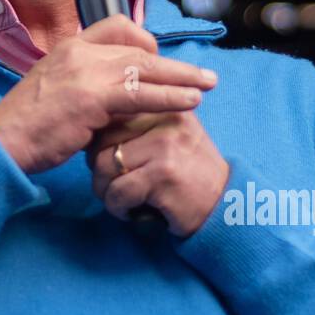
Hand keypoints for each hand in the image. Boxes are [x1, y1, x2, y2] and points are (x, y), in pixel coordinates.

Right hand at [0, 15, 217, 175]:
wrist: (1, 142)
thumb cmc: (26, 127)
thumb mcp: (54, 94)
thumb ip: (84, 88)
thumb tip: (112, 100)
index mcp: (68, 47)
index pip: (116, 26)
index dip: (144, 40)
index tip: (159, 58)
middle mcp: (78, 51)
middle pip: (138, 48)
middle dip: (173, 63)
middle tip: (203, 75)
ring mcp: (84, 72)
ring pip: (145, 68)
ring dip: (182, 77)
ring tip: (208, 86)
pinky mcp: (90, 97)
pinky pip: (140, 93)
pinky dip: (170, 97)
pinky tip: (189, 103)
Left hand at [86, 108, 229, 238]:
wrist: (225, 206)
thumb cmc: (187, 172)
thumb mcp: (166, 135)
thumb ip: (134, 123)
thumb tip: (88, 126)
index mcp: (162, 102)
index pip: (107, 113)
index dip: (98, 143)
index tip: (111, 161)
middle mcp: (165, 116)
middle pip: (99, 139)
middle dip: (98, 169)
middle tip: (114, 186)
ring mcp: (165, 144)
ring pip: (103, 166)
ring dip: (105, 192)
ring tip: (123, 200)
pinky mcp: (164, 174)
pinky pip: (118, 191)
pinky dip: (118, 208)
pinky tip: (133, 212)